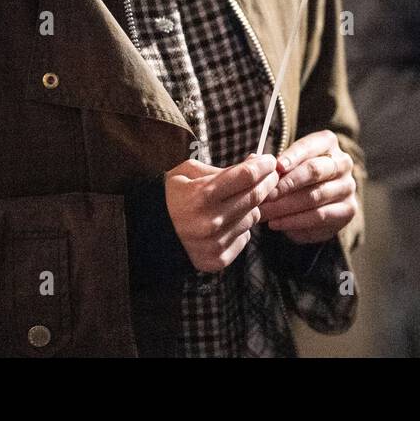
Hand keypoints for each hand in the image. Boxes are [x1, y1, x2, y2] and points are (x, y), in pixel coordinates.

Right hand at [163, 153, 278, 271]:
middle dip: (267, 182)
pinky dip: (241, 227)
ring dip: (252, 206)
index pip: (246, 177)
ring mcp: (215, 244)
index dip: (263, 166)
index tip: (270, 160)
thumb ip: (225, 169)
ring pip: (252, 218)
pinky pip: (244, 237)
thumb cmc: (171, 195)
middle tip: (270, 174)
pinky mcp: (218, 260)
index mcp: (201, 196)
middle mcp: (210, 222)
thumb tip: (256, 162)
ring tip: (237, 200)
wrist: (149, 232)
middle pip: (254, 197)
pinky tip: (227, 221)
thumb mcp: (190, 172)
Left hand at [258, 130, 357, 243]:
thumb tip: (253, 159)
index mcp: (327, 142)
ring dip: (286, 207)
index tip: (276, 167)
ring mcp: (348, 187)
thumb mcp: (286, 163)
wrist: (318, 197)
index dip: (292, 157)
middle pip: (314, 171)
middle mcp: (342, 162)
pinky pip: (320, 218)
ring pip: (315, 197)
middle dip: (288, 184)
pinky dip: (296, 222)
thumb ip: (271, 163)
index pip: (309, 147)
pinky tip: (277, 224)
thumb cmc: (296, 174)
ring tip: (265, 213)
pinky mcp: (348, 210)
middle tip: (267, 195)